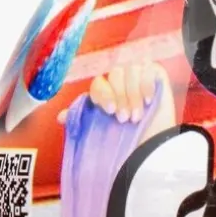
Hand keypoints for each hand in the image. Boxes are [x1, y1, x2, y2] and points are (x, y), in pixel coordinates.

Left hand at [61, 62, 175, 138]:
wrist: (155, 148)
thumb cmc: (129, 142)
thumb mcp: (100, 131)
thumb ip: (81, 119)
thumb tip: (60, 117)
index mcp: (107, 92)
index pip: (99, 82)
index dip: (104, 95)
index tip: (110, 111)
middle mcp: (121, 82)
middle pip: (115, 74)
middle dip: (120, 97)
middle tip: (125, 119)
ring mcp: (139, 76)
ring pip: (130, 70)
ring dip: (133, 95)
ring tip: (138, 115)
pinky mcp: (155, 73)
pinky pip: (147, 68)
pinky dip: (146, 85)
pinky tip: (148, 101)